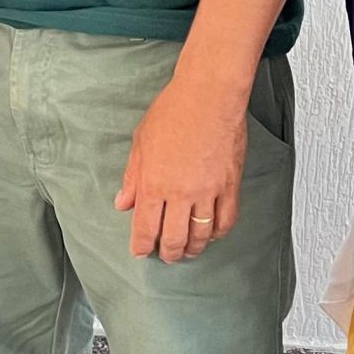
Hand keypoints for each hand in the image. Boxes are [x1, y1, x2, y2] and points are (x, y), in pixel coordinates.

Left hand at [114, 74, 244, 262]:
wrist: (209, 97)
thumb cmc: (173, 112)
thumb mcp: (141, 142)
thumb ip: (132, 177)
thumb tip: (123, 203)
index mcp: (154, 184)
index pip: (146, 228)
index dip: (142, 246)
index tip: (140, 252)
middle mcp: (180, 194)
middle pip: (174, 239)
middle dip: (168, 253)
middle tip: (165, 256)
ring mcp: (208, 192)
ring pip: (201, 235)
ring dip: (193, 248)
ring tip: (187, 251)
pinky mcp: (230, 187)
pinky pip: (225, 221)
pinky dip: (217, 233)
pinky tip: (211, 234)